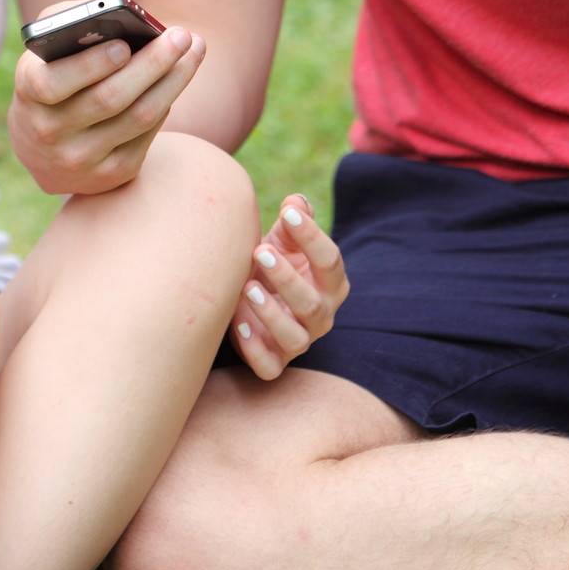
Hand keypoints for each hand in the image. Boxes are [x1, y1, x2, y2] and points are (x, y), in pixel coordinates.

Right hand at [9, 0, 206, 193]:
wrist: (43, 146)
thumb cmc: (54, 73)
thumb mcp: (49, 47)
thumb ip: (72, 23)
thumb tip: (121, 21)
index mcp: (29, 94)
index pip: (54, 83)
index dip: (89, 66)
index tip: (124, 46)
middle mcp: (49, 133)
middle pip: (109, 99)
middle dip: (151, 64)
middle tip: (182, 36)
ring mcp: (80, 159)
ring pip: (138, 118)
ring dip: (173, 80)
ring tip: (195, 49)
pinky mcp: (110, 175)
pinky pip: (148, 134)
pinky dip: (166, 101)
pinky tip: (178, 78)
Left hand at [230, 193, 348, 380]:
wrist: (253, 293)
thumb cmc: (275, 260)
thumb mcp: (285, 237)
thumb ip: (294, 217)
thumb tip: (296, 203)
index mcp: (331, 282)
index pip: (330, 261)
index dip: (312, 236)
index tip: (288, 212)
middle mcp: (321, 315)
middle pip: (312, 304)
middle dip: (287, 278)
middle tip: (259, 251)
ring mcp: (300, 341)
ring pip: (295, 339)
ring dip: (271, 315)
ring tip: (247, 288)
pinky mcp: (275, 361)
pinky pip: (269, 367)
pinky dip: (254, 349)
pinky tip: (237, 323)